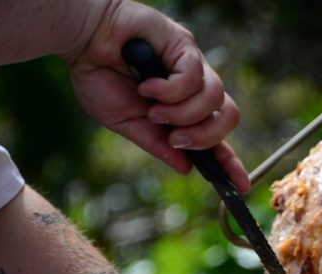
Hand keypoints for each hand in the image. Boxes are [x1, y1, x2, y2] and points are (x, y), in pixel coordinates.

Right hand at [64, 0, 248, 189]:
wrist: (80, 40)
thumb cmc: (99, 76)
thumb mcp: (127, 123)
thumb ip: (157, 145)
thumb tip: (186, 168)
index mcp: (183, 110)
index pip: (216, 137)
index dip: (230, 160)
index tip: (241, 186)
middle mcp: (194, 88)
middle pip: (229, 117)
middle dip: (206, 136)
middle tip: (176, 138)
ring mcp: (192, 65)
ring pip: (215, 98)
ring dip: (183, 114)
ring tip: (154, 111)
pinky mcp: (184, 44)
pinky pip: (193, 77)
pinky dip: (170, 90)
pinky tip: (147, 86)